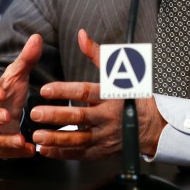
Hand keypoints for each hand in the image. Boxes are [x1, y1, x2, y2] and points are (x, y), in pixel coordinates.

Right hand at [0, 33, 42, 158]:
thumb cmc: (6, 95)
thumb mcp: (16, 77)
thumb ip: (26, 60)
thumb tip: (37, 37)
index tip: (1, 90)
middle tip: (6, 116)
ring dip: (5, 140)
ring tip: (19, 140)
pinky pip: (6, 153)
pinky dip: (17, 153)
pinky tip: (30, 151)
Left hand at [30, 29, 166, 159]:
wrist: (154, 126)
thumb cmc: (134, 95)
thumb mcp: (119, 72)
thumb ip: (96, 54)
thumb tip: (81, 36)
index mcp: (111, 96)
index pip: (84, 92)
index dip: (64, 91)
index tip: (46, 89)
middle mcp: (108, 117)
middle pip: (79, 117)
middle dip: (56, 116)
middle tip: (36, 113)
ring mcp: (106, 137)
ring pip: (78, 140)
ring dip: (56, 138)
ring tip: (37, 135)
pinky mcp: (102, 151)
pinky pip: (80, 154)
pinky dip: (62, 153)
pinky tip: (46, 149)